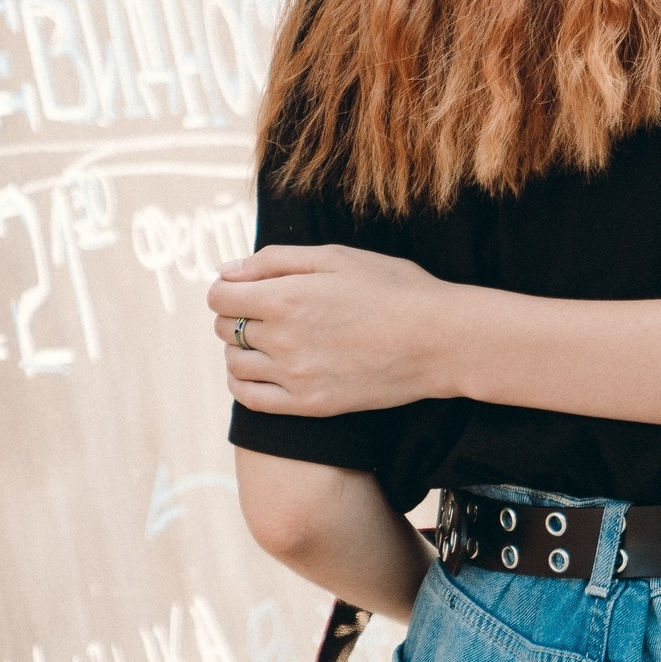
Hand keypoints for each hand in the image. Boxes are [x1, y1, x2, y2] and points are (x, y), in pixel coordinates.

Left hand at [208, 245, 467, 415]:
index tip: (242, 287)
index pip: (220, 297)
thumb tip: (227, 272)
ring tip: (268, 339)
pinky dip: (244, 383)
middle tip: (264, 309)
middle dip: (236, 315)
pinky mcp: (310, 405)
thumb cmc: (394, 288)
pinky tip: (261, 370)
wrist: (440, 339)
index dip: (226, 288)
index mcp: (286, 297)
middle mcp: (282, 340)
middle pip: (225, 329)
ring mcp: (295, 377)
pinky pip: (251, 399)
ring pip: (234, 364)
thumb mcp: (337, 256)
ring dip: (240, 348)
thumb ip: (275, 260)